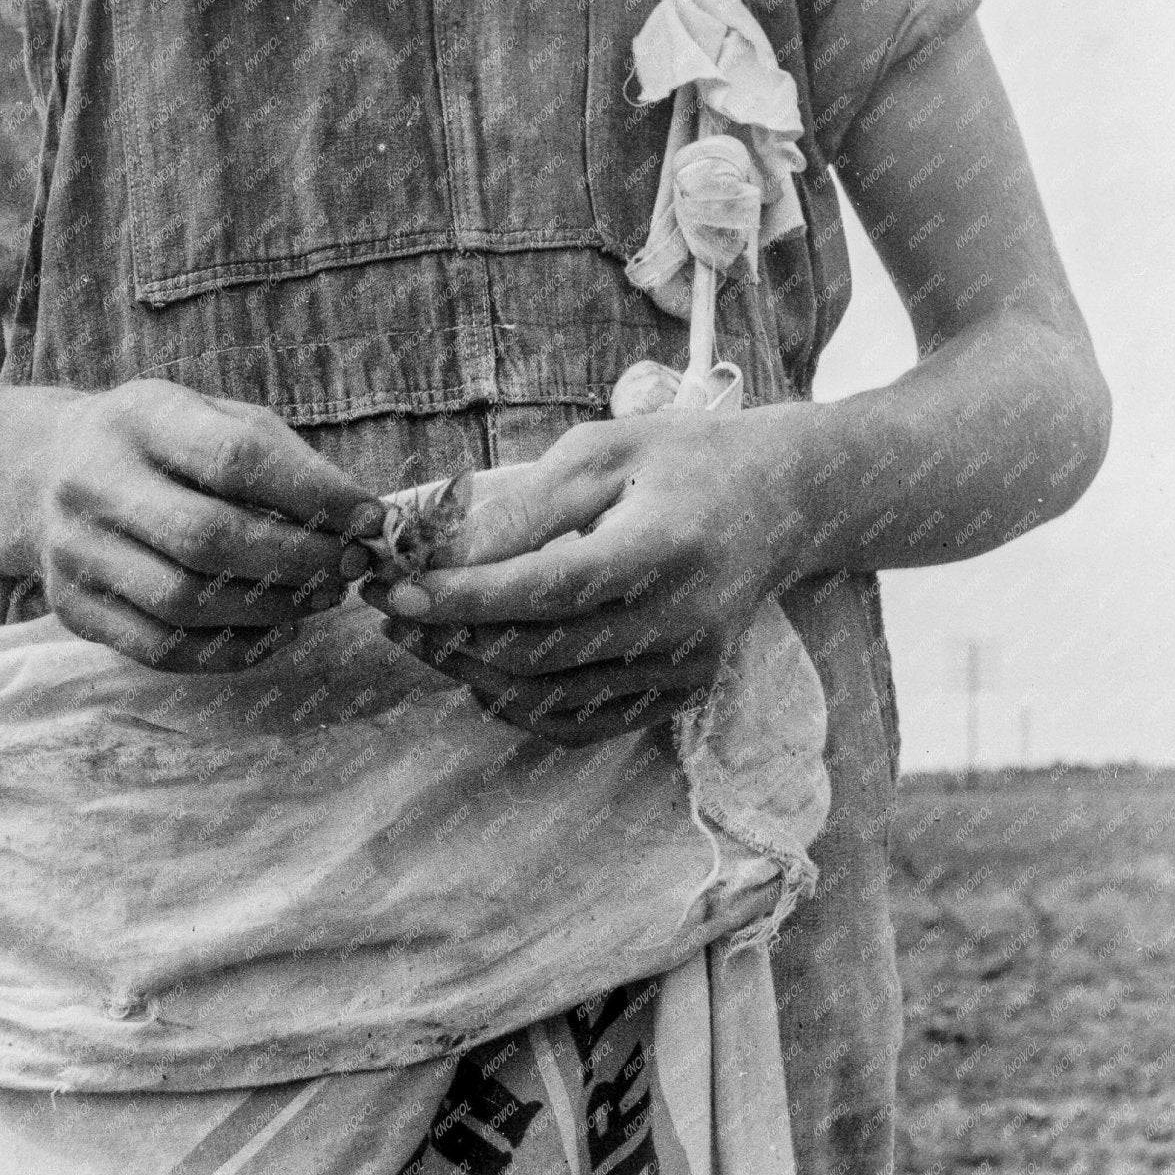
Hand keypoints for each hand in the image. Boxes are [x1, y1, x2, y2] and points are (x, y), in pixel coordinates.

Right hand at [37, 380, 385, 670]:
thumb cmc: (161, 449)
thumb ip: (282, 460)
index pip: (235, 458)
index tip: (370, 517)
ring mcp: (76, 551)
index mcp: (140, 417)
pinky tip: (275, 632)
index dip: (313, 495)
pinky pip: (163, 648)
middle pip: (208, 538)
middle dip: (298, 561)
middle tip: (350, 569)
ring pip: (185, 602)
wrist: (46, 473)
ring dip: (271, 609)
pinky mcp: (74, 609)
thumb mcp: (211, 420)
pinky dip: (232, 651)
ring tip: (319, 598)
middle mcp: (95, 482)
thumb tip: (363, 519)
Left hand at [361, 406, 804, 742]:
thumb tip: (443, 553)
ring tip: (420, 638)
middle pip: (535, 655)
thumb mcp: (604, 451)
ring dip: (470, 673)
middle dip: (448, 637)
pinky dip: (518, 704)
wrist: (786, 501)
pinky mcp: (679, 694)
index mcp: (662, 551)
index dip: (460, 599)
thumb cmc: (683, 459)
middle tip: (389, 613)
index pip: (543, 591)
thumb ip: (527, 504)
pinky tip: (478, 670)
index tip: (392, 591)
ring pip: (548, 698)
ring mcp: (682, 669)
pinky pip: (579, 723)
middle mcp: (678, 623)